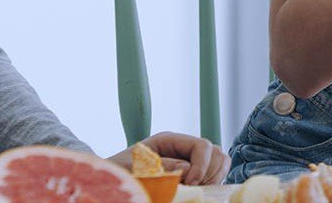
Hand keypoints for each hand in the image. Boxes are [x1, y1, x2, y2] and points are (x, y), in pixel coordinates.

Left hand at [107, 131, 229, 185]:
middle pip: (216, 151)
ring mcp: (190, 159)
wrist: (111, 181)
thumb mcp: (134, 168)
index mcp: (170, 140)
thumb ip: (158, 167)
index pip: (201, 145)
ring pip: (220, 161)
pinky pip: (215, 173)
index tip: (191, 183)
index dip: (202, 164)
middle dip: (210, 172)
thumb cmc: (119, 172)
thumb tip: (187, 168)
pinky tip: (198, 190)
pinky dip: (213, 181)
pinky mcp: (193, 172)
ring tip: (197, 189)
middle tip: (194, 188)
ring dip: (214, 177)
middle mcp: (183, 147)